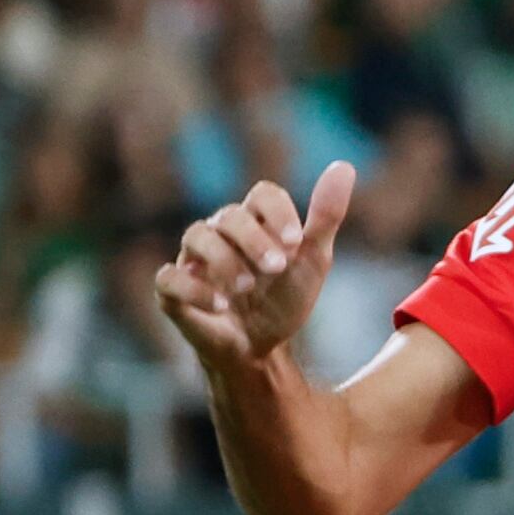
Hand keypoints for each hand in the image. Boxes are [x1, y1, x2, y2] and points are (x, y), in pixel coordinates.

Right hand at [155, 161, 353, 375]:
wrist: (261, 347)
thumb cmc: (284, 299)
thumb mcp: (312, 261)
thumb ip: (326, 217)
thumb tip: (345, 167)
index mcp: (256, 222)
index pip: (262, 194)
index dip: (277, 211)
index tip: (294, 242)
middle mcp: (220, 233)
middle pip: (230, 215)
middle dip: (254, 239)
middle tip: (276, 267)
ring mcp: (193, 259)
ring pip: (196, 236)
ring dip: (224, 260)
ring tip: (247, 287)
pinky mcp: (173, 290)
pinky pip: (168, 278)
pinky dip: (194, 289)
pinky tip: (220, 305)